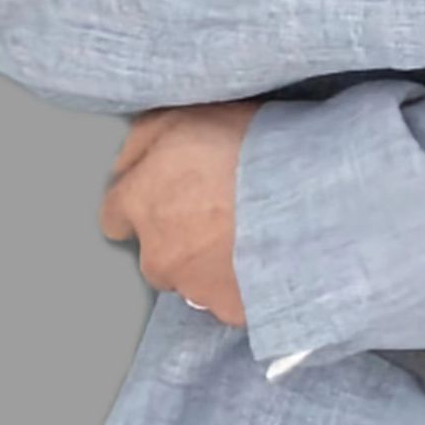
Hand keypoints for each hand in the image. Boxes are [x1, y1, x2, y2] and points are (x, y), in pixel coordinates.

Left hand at [98, 102, 253, 327]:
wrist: (309, 191)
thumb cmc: (250, 146)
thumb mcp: (185, 114)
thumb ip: (143, 142)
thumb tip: (127, 165)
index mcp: (140, 202)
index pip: (116, 216)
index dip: (145, 202)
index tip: (170, 196)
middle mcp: (157, 252)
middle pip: (155, 254)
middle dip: (178, 239)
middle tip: (220, 212)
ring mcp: (194, 287)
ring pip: (191, 281)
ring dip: (209, 264)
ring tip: (248, 236)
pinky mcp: (231, 310)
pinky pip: (229, 301)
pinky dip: (242, 286)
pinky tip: (265, 260)